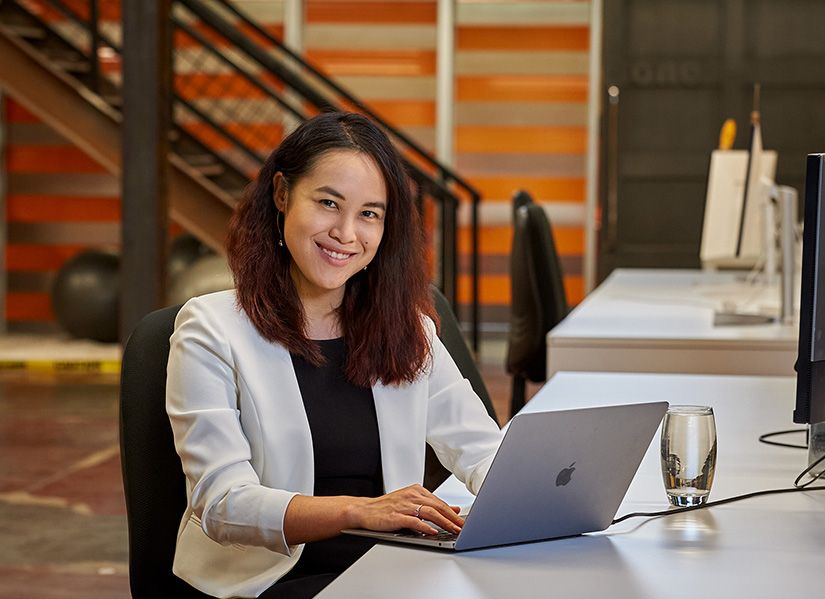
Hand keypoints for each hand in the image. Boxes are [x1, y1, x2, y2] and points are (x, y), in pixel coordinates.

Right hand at [347, 484, 462, 535]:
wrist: (364, 510)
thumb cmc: (387, 508)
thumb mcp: (411, 502)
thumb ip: (431, 505)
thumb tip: (453, 509)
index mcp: (416, 490)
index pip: (439, 502)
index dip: (453, 512)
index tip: (464, 521)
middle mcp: (412, 496)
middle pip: (437, 506)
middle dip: (453, 518)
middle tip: (464, 527)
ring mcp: (404, 506)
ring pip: (429, 513)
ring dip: (444, 522)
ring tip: (454, 530)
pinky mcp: (396, 516)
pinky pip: (414, 521)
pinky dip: (425, 527)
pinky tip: (433, 531)